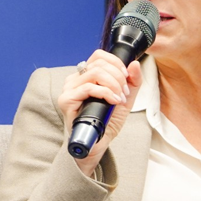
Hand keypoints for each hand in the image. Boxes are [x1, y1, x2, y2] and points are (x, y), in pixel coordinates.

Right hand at [58, 51, 142, 174]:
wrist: (97, 144)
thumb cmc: (106, 122)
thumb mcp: (125, 99)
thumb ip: (133, 81)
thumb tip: (134, 64)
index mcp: (86, 75)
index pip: (99, 56)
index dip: (116, 63)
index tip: (126, 77)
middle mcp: (75, 79)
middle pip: (99, 63)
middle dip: (118, 77)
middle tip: (124, 93)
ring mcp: (69, 89)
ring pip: (95, 73)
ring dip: (114, 85)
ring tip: (119, 98)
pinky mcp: (66, 100)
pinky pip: (88, 88)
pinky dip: (106, 93)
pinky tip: (113, 102)